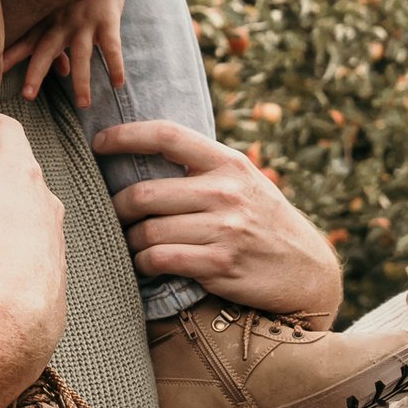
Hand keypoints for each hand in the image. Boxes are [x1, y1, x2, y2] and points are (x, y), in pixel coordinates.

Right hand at [0, 113, 65, 403]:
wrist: (10, 324)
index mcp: (23, 175)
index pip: (11, 131)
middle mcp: (46, 204)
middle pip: (20, 174)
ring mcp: (53, 243)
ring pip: (29, 216)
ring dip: (5, 214)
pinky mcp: (51, 280)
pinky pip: (31, 256)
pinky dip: (11, 253)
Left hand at [7, 0, 127, 112]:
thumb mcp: (65, 11)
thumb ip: (60, 40)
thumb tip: (61, 72)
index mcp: (49, 21)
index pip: (25, 42)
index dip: (9, 58)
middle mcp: (63, 23)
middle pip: (46, 51)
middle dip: (36, 73)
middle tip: (27, 96)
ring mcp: (85, 22)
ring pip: (81, 55)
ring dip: (81, 81)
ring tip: (83, 104)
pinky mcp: (108, 20)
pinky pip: (112, 47)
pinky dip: (115, 66)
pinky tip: (118, 85)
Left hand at [93, 118, 341, 323]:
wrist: (308, 271)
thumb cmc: (267, 224)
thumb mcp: (247, 183)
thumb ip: (207, 170)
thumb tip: (148, 155)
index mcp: (229, 163)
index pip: (167, 136)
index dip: (125, 136)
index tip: (98, 142)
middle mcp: (225, 192)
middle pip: (144, 193)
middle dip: (118, 207)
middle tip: (114, 214)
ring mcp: (224, 229)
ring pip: (147, 231)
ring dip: (130, 240)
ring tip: (132, 244)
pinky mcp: (219, 264)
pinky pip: (160, 259)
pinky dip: (143, 263)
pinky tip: (146, 264)